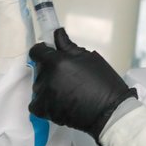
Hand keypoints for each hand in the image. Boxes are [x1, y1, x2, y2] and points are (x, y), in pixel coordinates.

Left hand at [29, 28, 137, 143]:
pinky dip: (44, 101)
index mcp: (57, 62)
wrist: (109, 111)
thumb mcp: (89, 58)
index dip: (43, 50)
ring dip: (48, 84)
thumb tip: (57, 34)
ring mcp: (43, 95)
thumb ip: (68, 46)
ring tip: (66, 89)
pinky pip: (36, 102)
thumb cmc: (104, 83)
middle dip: (50, 68)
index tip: (50, 53)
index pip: (37, 51)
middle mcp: (46, 78)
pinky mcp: (43, 110)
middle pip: (39, 68)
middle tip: (67, 74)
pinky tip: (58, 100)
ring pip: (38, 85)